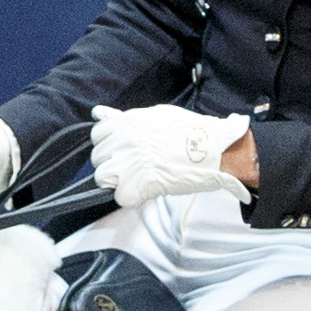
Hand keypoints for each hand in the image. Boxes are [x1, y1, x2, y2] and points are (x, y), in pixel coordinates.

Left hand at [89, 102, 249, 212]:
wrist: (213, 149)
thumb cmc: (191, 131)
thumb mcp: (156, 115)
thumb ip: (125, 118)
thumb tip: (99, 112)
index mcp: (126, 122)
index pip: (97, 135)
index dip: (109, 144)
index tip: (122, 150)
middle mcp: (122, 141)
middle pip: (98, 157)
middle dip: (113, 163)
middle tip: (136, 166)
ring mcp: (126, 164)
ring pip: (102, 177)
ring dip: (118, 181)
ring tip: (140, 179)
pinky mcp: (134, 187)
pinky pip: (120, 197)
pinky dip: (133, 197)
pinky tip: (148, 190)